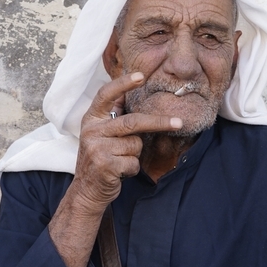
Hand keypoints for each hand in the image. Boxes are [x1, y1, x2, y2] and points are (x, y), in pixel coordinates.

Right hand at [67, 71, 182, 210]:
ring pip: (135, 145)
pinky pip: (133, 163)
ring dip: (135, 155)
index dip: (123, 83)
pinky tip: (120, 172)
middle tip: (179, 122)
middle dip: (159, 122)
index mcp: (92, 119)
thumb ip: (115, 117)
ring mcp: (96, 148)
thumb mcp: (102, 134)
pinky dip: (132, 170)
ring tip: (121, 161)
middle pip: (133, 122)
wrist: (87, 190)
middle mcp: (92, 131)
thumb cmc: (101, 159)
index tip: (141, 76)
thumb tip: (134, 93)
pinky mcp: (104, 165)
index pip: (106, 95)